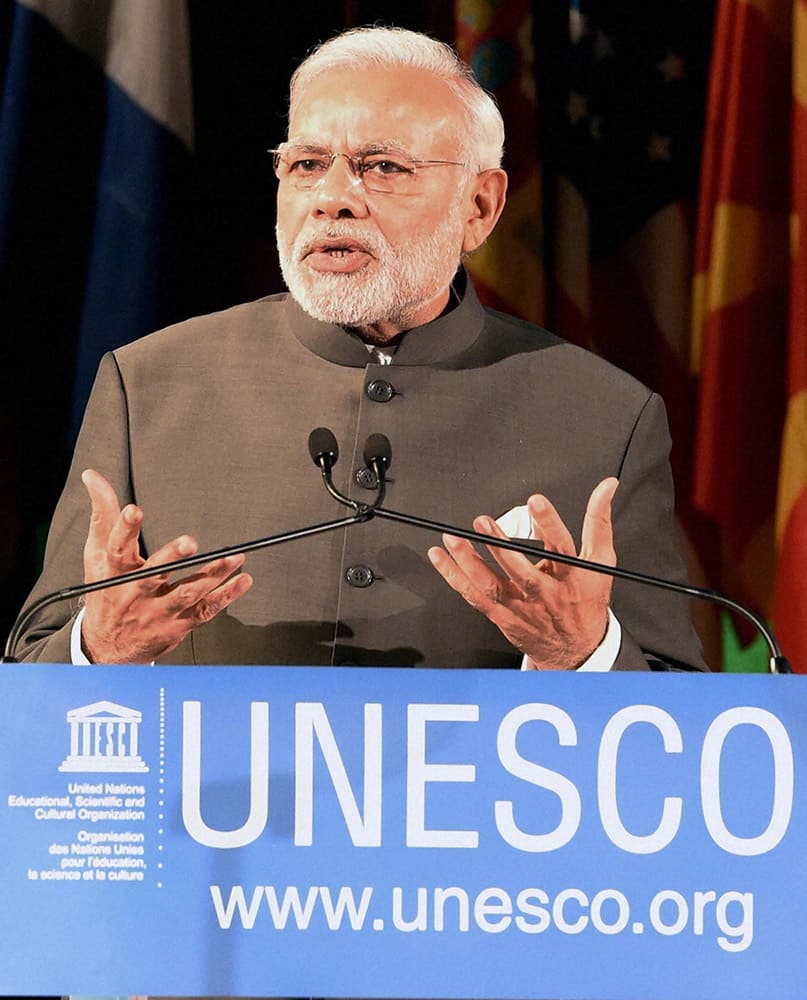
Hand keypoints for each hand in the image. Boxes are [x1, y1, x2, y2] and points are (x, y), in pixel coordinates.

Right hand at [80, 469, 252, 662]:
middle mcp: (137, 592)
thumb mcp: (97, 554)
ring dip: (212, 574)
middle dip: (171, 557)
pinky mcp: (178, 624)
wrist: (108, 646)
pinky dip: (226, 595)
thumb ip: (102, 514)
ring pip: (188, 592)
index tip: (134, 510)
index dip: (124, 528)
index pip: (117, 547)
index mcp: (115, 571)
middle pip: (154, 574)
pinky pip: (205, 609)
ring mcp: (159, 610)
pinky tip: (242, 580)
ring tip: (234, 558)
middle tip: (189, 542)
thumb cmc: (106, 591)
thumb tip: (93, 477)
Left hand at [427, 478, 617, 669]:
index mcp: (571, 577)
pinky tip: (440, 558)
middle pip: (522, 572)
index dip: (549, 523)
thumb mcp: (601, 561)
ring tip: (453, 539)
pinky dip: (454, 577)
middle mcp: (545, 594)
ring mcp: (521, 607)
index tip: (535, 501)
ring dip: (469, 563)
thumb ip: (599, 521)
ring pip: (492, 587)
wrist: (576, 649)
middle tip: (484, 522)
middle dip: (501, 547)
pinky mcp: (502, 616)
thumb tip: (606, 486)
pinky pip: (475, 597)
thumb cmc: (586, 600)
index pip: (561, 547)